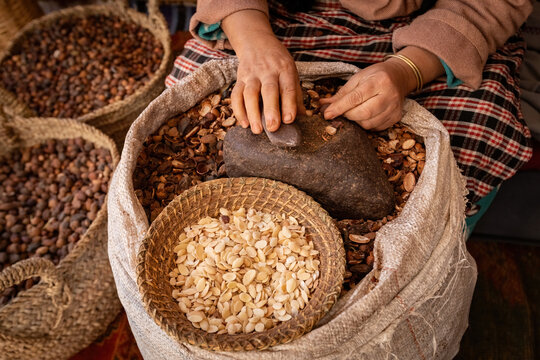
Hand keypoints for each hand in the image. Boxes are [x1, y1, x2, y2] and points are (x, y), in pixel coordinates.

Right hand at [222, 10, 303, 133]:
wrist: (257, 42)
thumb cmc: (278, 63)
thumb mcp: (291, 72)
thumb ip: (295, 95)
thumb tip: (303, 118)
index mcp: (285, 70)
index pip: (288, 88)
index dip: (289, 104)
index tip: (290, 120)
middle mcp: (268, 71)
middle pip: (269, 91)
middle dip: (270, 110)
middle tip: (273, 128)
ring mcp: (252, 75)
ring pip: (250, 93)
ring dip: (252, 113)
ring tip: (257, 130)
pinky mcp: (240, 79)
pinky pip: (236, 95)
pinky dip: (239, 110)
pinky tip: (244, 124)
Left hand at [320, 59, 412, 130]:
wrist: (400, 77)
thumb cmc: (376, 76)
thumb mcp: (358, 78)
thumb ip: (342, 93)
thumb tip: (324, 105)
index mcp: (379, 81)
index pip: (355, 98)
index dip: (339, 107)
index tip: (327, 114)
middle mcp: (389, 95)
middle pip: (363, 113)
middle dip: (348, 115)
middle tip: (343, 111)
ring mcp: (394, 108)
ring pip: (368, 124)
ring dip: (356, 121)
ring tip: (355, 111)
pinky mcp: (396, 117)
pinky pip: (376, 128)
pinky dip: (366, 124)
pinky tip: (365, 115)